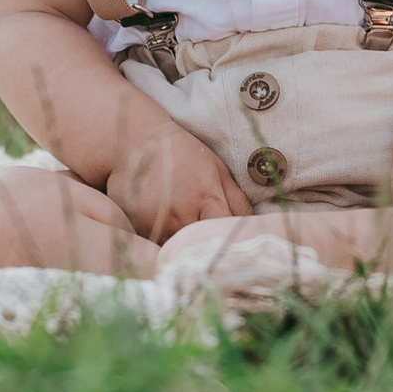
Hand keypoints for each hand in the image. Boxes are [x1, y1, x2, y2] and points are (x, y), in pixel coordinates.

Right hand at [107, 118, 250, 241]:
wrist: (138, 139)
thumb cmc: (184, 153)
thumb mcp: (217, 169)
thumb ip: (237, 200)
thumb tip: (254, 227)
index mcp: (206, 195)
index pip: (225, 232)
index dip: (230, 241)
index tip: (234, 247)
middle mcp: (182, 212)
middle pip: (202, 247)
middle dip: (209, 250)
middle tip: (213, 250)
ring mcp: (158, 222)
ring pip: (179, 252)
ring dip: (186, 251)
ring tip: (188, 241)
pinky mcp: (139, 226)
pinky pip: (158, 248)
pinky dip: (166, 247)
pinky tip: (167, 234)